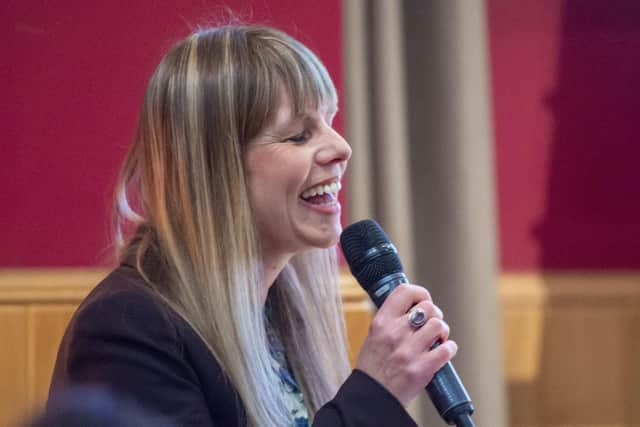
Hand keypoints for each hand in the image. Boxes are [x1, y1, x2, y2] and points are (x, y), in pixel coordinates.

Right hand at [355, 284, 457, 406]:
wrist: (372, 397)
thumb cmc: (373, 367)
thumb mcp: (374, 335)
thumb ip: (391, 320)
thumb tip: (415, 306)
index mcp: (381, 322)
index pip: (405, 291)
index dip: (420, 293)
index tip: (423, 300)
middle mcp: (395, 333)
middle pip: (428, 307)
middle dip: (435, 314)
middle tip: (432, 324)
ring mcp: (409, 351)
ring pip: (439, 325)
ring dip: (443, 331)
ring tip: (438, 338)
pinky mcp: (422, 369)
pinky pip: (447, 349)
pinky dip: (449, 349)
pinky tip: (443, 351)